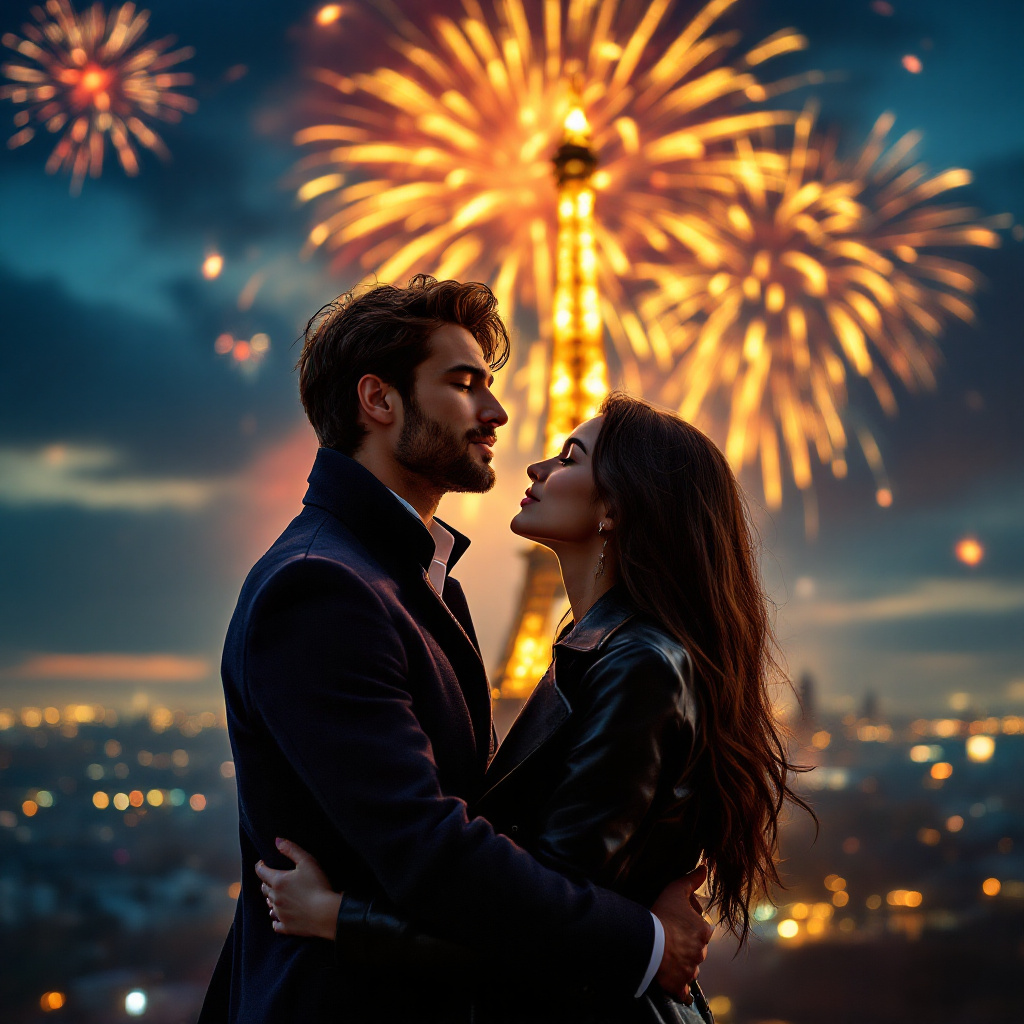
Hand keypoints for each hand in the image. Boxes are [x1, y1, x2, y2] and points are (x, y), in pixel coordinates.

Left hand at [254, 837, 342, 940]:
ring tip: (279, 895)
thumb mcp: (307, 862)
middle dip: (267, 881)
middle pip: (264, 888)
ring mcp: (280, 914)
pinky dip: (276, 918)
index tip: (263, 862)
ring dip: (272, 899)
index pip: (261, 871)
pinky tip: (280, 915)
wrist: (326, 913)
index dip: (260, 865)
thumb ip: (291, 849)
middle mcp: (275, 898)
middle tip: (273, 877)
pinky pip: (275, 923)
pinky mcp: (286, 926)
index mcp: (278, 881)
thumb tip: (277, 841)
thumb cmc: (318, 885)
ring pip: (269, 905)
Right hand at [650, 864, 713, 1002]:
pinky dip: (679, 988)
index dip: (690, 925)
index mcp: (703, 932)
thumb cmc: (662, 915)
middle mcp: (700, 952)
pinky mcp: (679, 984)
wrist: (648, 942)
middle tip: (670, 939)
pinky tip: (672, 982)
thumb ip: (692, 880)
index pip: (702, 929)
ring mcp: (690, 970)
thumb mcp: (676, 891)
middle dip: (686, 946)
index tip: (676, 923)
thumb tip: (705, 868)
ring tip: (666, 957)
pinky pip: (682, 990)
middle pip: (696, 949)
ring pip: (690, 968)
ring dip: (682, 964)